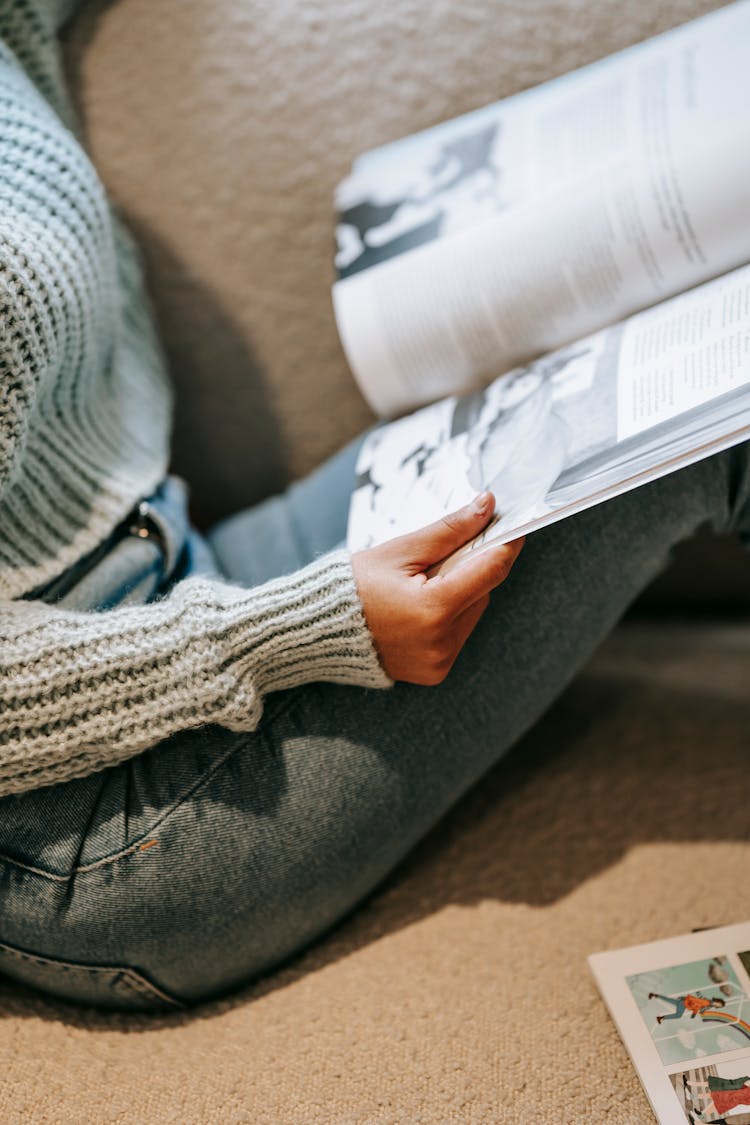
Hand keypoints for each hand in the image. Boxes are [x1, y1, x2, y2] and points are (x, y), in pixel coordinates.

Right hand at [351, 492, 523, 684]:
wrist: (317, 630)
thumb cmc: (353, 585)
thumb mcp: (401, 549)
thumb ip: (450, 530)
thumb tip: (487, 506)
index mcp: (433, 609)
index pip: (491, 569)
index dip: (506, 543)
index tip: (512, 524)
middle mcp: (442, 642)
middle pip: (483, 592)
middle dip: (472, 568)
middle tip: (444, 553)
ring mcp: (439, 662)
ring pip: (472, 613)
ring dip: (461, 593)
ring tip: (421, 584)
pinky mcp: (435, 672)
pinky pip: (457, 634)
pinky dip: (448, 616)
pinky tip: (418, 609)